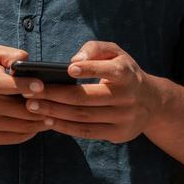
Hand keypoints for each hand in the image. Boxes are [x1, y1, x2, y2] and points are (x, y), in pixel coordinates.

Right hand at [0, 44, 49, 146]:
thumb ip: (8, 54)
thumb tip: (29, 60)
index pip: (11, 85)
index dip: (29, 85)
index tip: (42, 86)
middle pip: (22, 110)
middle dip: (42, 108)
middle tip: (57, 105)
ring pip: (22, 127)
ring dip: (39, 123)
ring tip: (51, 117)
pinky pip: (14, 138)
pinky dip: (28, 133)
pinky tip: (35, 126)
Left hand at [18, 40, 161, 143]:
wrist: (152, 103)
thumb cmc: (124, 72)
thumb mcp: (116, 53)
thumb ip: (95, 48)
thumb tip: (75, 59)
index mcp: (127, 74)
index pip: (109, 71)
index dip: (89, 70)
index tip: (68, 69)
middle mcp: (128, 97)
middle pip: (86, 98)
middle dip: (55, 95)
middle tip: (31, 91)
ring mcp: (124, 118)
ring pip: (83, 117)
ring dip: (55, 112)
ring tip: (32, 106)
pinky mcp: (118, 134)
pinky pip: (87, 132)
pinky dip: (65, 127)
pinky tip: (47, 119)